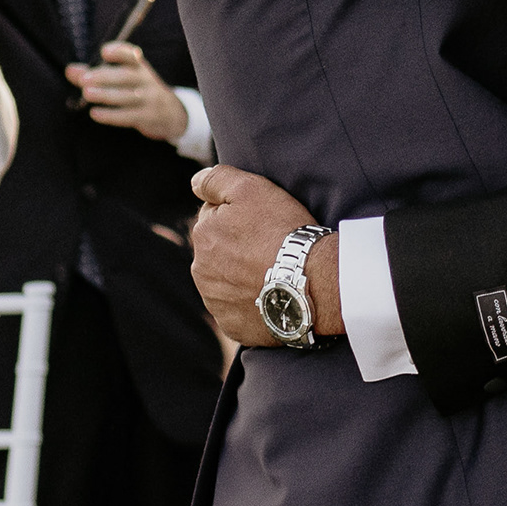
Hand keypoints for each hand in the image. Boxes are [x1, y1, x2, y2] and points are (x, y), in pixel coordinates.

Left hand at [72, 41, 188, 142]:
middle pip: (126, 76)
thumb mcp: (124, 79)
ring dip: (105, 95)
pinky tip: (95, 113)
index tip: (104, 52)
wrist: (172, 114)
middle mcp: (147, 81)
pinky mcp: (148, 117)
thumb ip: (96, 73)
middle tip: (84, 79)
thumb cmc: (140, 92)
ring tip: (87, 94)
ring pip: (127, 96)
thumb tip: (70, 70)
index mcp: (140, 67)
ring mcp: (149, 99)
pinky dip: (111, 115)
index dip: (120, 52)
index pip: (131, 56)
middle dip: (104, 76)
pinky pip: (128, 116)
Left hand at [191, 168, 328, 346]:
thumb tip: (195, 182)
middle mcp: (201, 271)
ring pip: (227, 282)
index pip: (216, 218)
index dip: (242, 216)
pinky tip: (273, 295)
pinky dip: (252, 303)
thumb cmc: (284, 232)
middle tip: (272, 247)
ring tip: (275, 272)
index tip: (265, 222)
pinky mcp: (233, 326)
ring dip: (243, 276)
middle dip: (238, 247)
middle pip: (219, 252)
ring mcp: (216, 302)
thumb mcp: (251, 188)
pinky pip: (240, 310)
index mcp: (202, 235)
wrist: (312, 282)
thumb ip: (216, 180)